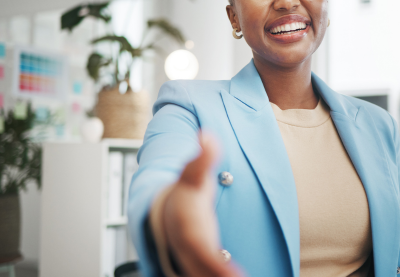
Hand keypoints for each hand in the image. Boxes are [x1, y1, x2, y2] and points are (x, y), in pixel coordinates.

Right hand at [156, 132, 240, 276]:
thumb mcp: (192, 175)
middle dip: (216, 276)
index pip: (198, 247)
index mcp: (187, 228)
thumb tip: (207, 136)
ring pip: (203, 274)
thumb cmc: (183, 195)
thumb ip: (203, 159)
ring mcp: (194, 261)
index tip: (232, 276)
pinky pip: (210, 274)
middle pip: (200, 269)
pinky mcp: (202, 267)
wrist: (167, 212)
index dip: (212, 263)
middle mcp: (189, 249)